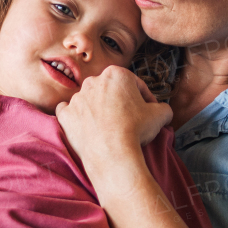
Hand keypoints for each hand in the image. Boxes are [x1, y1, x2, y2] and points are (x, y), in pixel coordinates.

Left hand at [55, 67, 172, 167]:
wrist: (113, 153)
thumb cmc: (136, 130)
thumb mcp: (161, 115)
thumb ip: (163, 107)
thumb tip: (163, 111)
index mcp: (116, 74)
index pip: (134, 84)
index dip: (144, 98)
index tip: (148, 110)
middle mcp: (93, 81)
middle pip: (110, 91)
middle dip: (119, 102)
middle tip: (129, 119)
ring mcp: (77, 98)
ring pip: (89, 100)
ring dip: (98, 110)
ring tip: (109, 127)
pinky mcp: (65, 114)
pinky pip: (68, 112)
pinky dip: (75, 118)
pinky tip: (85, 126)